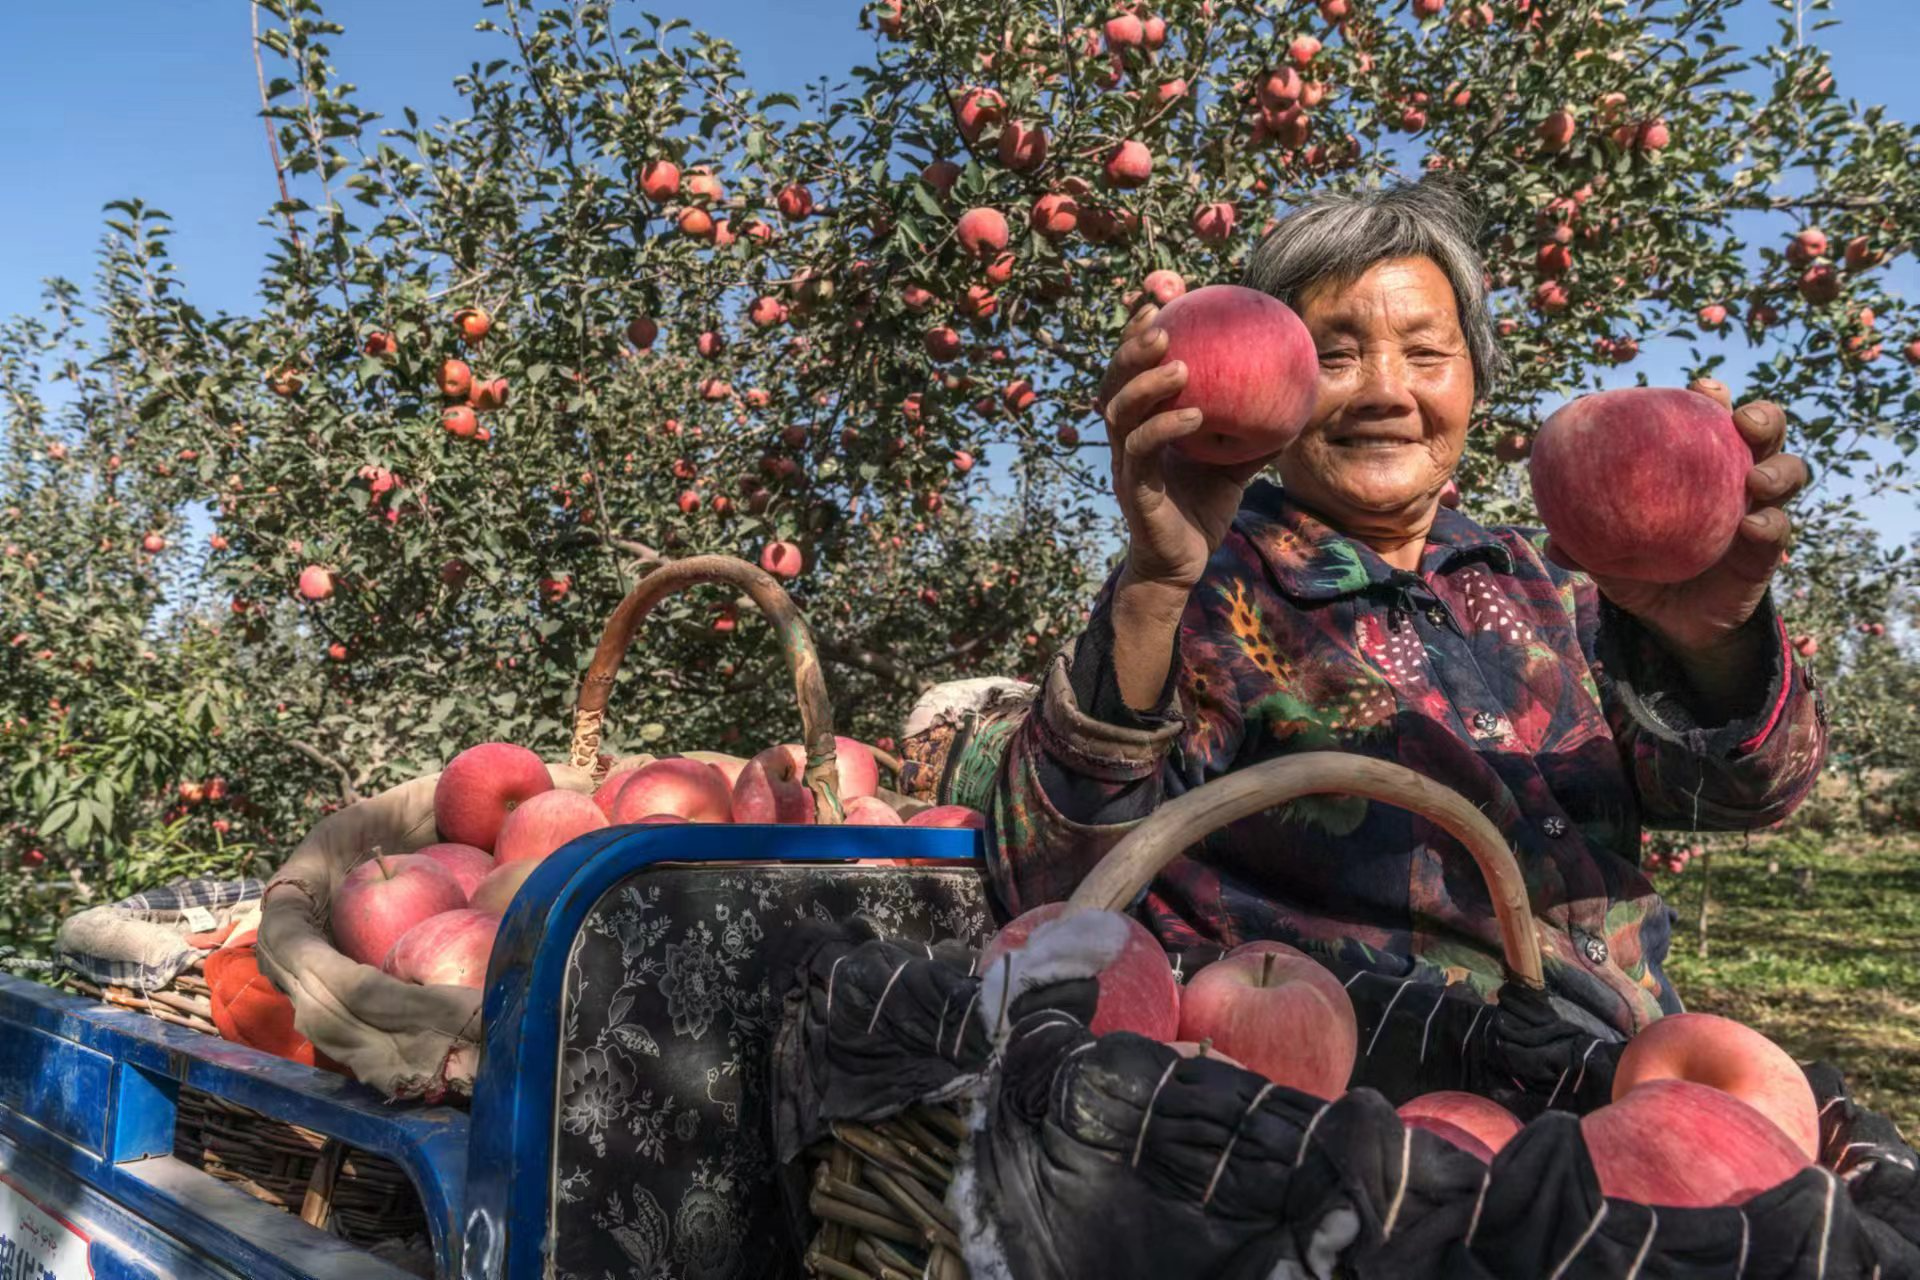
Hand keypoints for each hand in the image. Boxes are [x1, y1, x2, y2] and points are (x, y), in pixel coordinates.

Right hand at [1094, 302, 1281, 593]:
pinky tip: (1193, 415)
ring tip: (1179, 363)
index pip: (1134, 367)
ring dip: (1146, 383)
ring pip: (1119, 411)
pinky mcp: (1134, 490)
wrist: (1183, 564)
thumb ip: (1254, 426)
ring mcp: (1124, 462)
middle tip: (1161, 321)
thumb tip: (1299, 392)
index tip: (1160, 294)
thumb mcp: (1236, 459)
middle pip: (1114, 380)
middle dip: (1131, 346)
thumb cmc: (1204, 507)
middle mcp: (1126, 436)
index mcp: (1143, 421)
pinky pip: (1141, 452)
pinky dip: (1164, 428)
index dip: (1138, 330)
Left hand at [1544, 379, 1809, 661]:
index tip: (1702, 388)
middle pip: (1765, 434)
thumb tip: (1550, 542)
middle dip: (1762, 418)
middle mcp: (1736, 479)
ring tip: (1755, 481)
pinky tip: (1753, 527)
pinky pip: (1777, 530)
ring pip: (1788, 473)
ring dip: (1777, 470)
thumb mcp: (1608, 556)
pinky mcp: (1767, 551)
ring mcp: (1759, 511)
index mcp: (1698, 464)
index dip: (1714, 397)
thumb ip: (1584, 543)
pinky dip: (1770, 525)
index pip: (1712, 418)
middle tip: (1743, 422)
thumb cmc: (1640, 569)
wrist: (1673, 622)